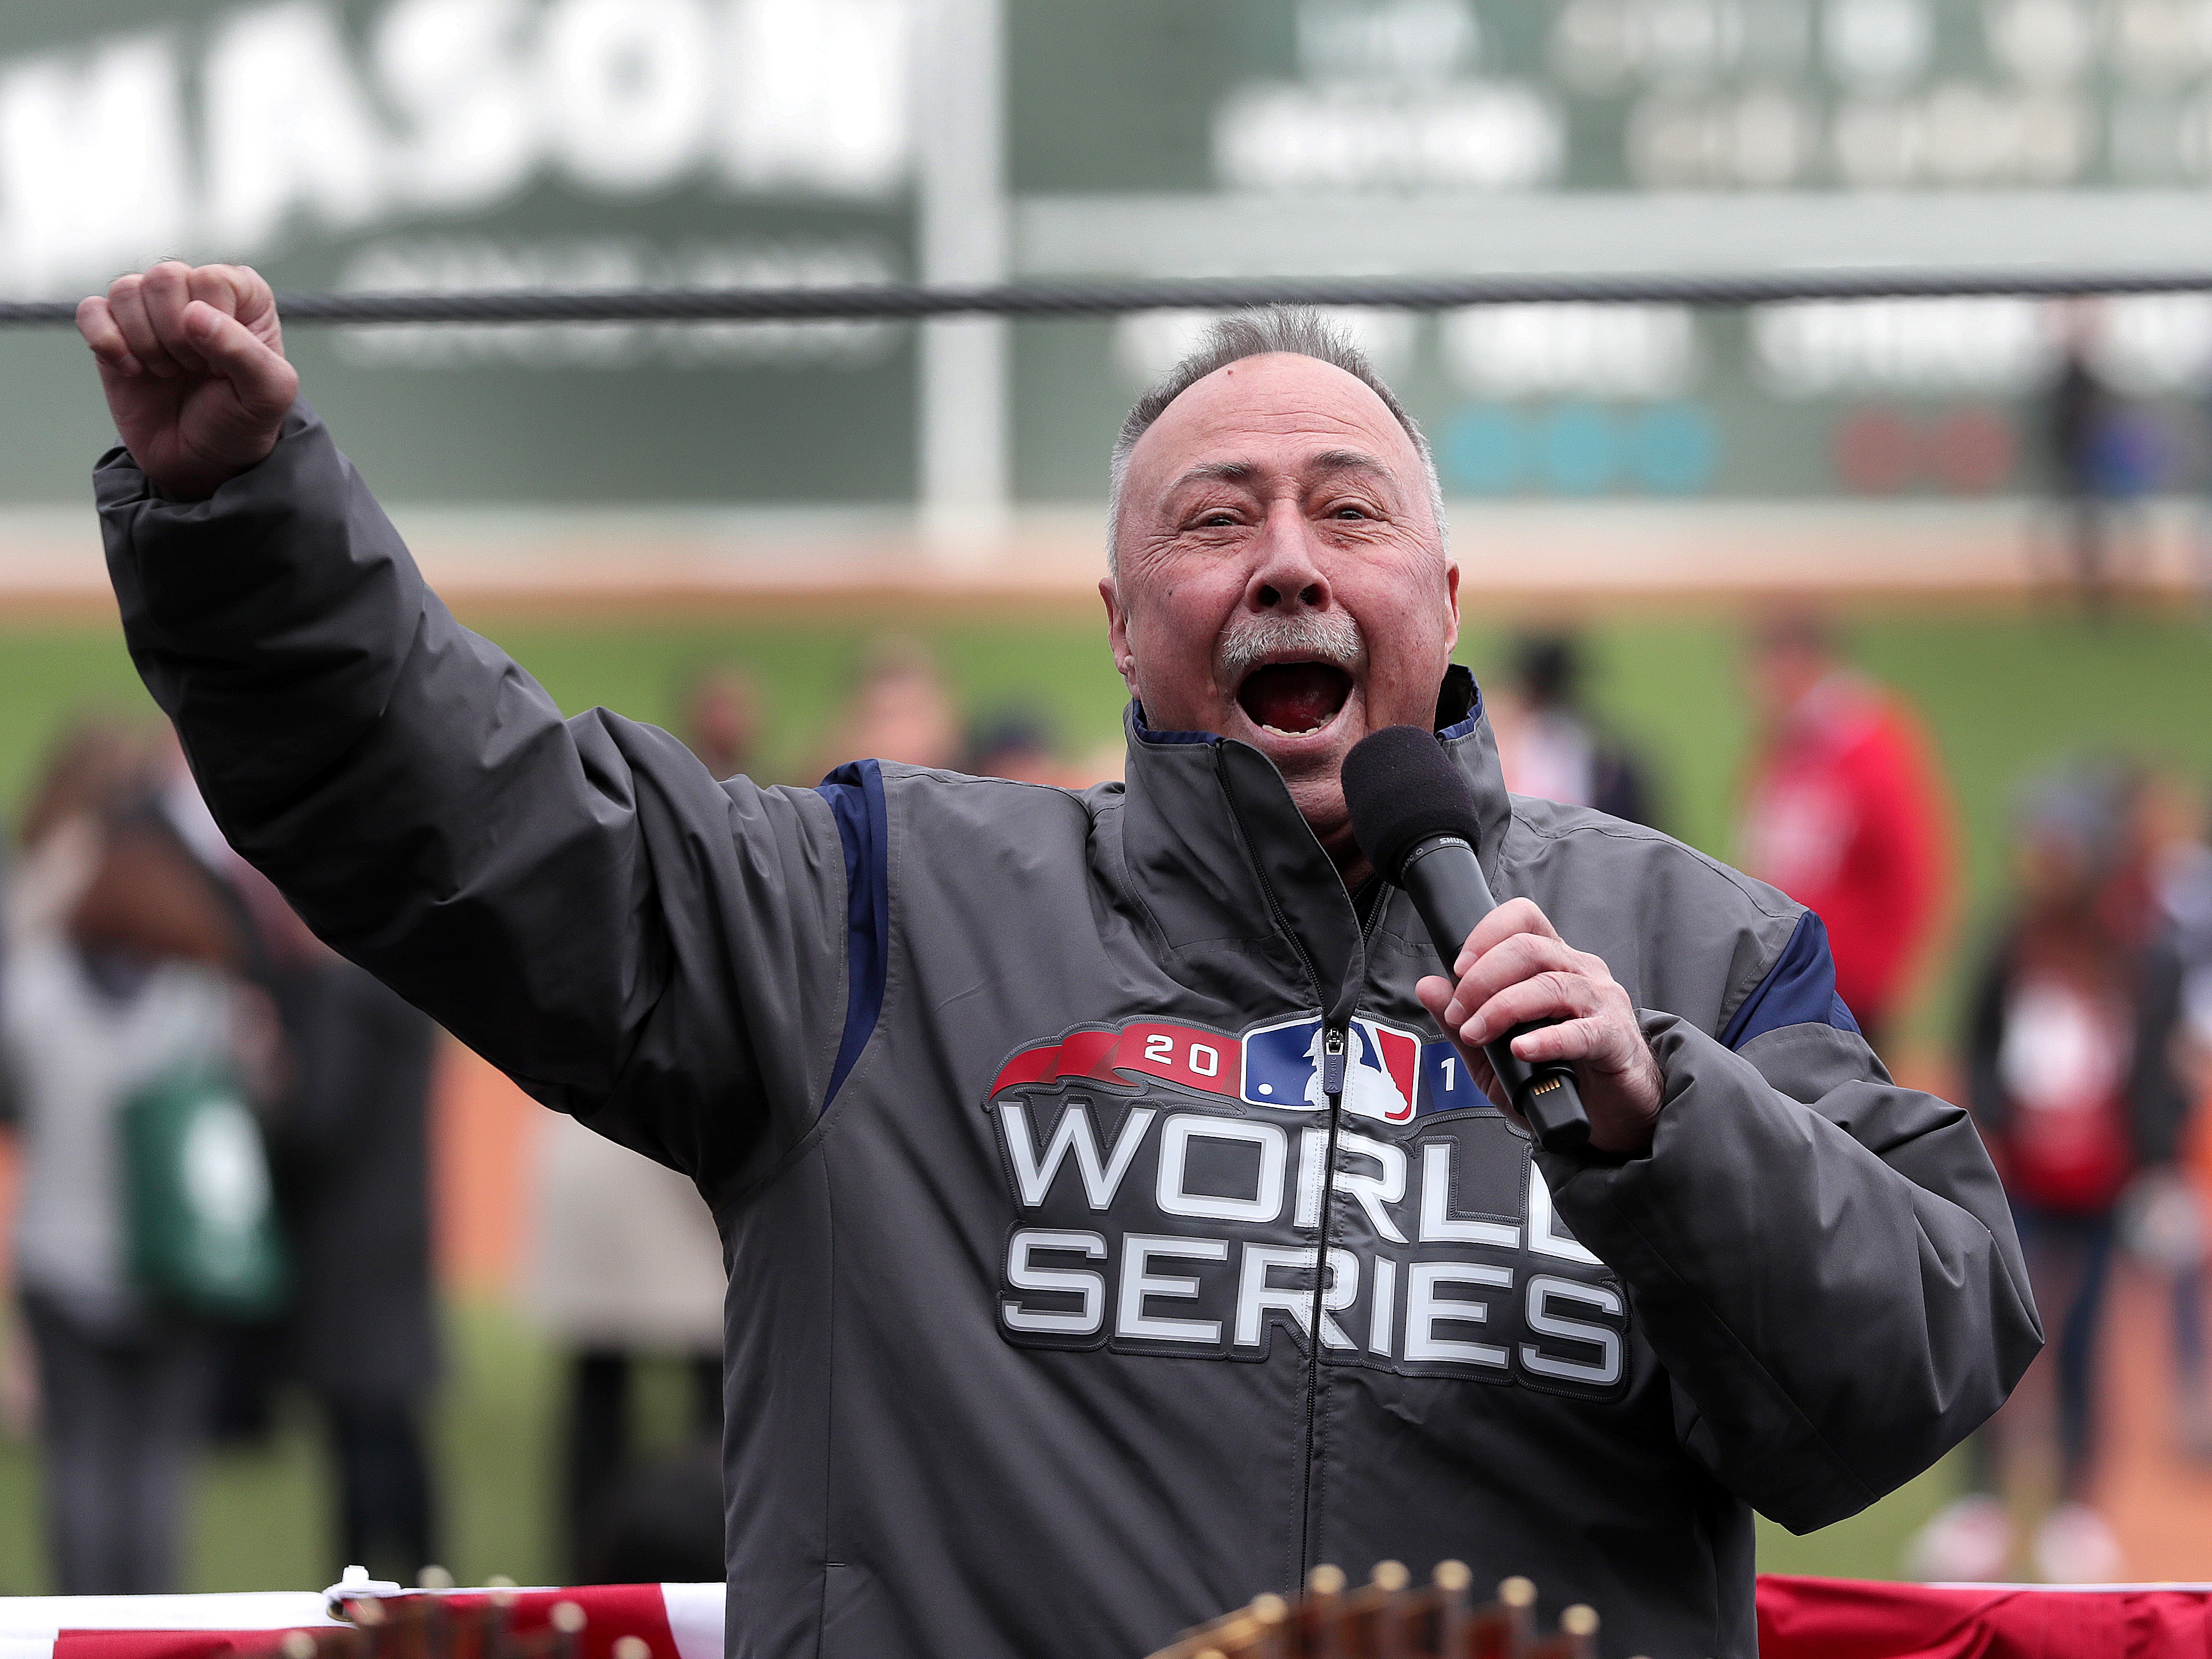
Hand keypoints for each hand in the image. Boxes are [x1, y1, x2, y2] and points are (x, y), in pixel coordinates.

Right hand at [77, 261, 297, 500]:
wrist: (201, 463)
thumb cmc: (242, 422)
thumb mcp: (267, 395)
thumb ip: (245, 352)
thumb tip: (193, 314)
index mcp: (243, 296)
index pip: (211, 279)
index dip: (210, 326)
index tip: (219, 365)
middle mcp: (196, 291)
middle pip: (164, 278)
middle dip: (175, 336)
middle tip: (192, 370)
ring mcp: (151, 309)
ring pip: (126, 289)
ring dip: (145, 343)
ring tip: (168, 372)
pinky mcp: (113, 329)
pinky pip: (91, 310)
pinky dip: (107, 343)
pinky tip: (132, 371)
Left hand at [1414, 896, 1664, 1156]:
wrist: (1610, 1114)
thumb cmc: (1559, 1076)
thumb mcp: (1495, 1053)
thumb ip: (1461, 1021)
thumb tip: (1428, 987)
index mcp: (1553, 963)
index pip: (1523, 920)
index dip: (1486, 935)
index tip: (1458, 969)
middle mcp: (1579, 972)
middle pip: (1528, 950)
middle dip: (1482, 979)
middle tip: (1460, 1014)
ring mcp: (1601, 1003)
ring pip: (1549, 985)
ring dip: (1503, 1008)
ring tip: (1479, 1033)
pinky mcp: (1615, 1039)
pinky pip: (1581, 1031)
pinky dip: (1546, 1039)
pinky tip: (1522, 1050)